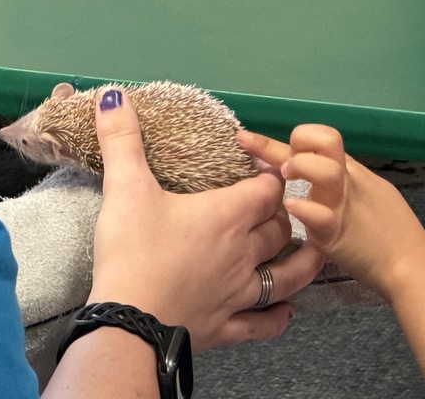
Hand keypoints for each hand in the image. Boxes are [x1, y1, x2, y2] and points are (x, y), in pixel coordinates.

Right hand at [88, 88, 323, 350]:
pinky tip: (286, 313)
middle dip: (283, 215)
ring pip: (284, 275)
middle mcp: (242, 252)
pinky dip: (277, 318)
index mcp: (226, 215)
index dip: (272, 176)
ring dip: (300, 262)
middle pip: (279, 228)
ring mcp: (237, 292)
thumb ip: (122, 139)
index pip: (268, 189)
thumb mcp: (125, 188)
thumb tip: (114, 96)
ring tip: (311, 253)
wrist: (127, 324)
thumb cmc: (132, 253)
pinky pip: (261, 324)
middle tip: (279, 207)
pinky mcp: (225, 327)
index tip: (267, 168)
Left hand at [238, 125, 424, 301]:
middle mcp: (346, 182)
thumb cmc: (392, 231)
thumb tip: (319, 168)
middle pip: (323, 142)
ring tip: (285, 173)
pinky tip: (291, 209)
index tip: (275, 147)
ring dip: (301, 165)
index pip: (324, 138)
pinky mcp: (337, 236)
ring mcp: (342, 207)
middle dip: (293, 141)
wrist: (411, 265)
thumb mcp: (370, 193)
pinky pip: (320, 216)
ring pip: (325, 170)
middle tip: (268, 153)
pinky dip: (304, 209)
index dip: (299, 137)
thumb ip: (344, 180)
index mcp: (351, 171)